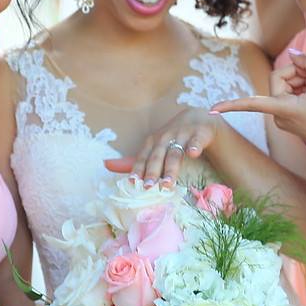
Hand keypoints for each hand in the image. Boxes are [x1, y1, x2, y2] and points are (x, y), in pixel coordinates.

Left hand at [104, 107, 222, 186]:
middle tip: (148, 187)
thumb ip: (133, 160)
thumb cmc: (172, 137)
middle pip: (157, 156)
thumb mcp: (152, 148)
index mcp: (152, 142)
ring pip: (176, 153)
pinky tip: (193, 154)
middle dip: (152, 171)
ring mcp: (182, 134)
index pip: (142, 158)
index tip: (133, 183)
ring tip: (168, 183)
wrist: (197, 117)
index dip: (138, 170)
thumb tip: (106, 165)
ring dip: (171, 168)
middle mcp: (165, 137)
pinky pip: (196, 140)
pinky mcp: (200, 133)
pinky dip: (194, 146)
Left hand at [209, 51, 305, 160]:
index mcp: (283, 109)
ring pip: (284, 86)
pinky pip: (288, 96)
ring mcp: (282, 119)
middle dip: (296, 73)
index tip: (211, 111)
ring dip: (301, 81)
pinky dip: (301, 90)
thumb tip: (294, 54)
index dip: (231, 105)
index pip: (252, 103)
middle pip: (278, 79)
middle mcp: (278, 116)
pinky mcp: (287, 119)